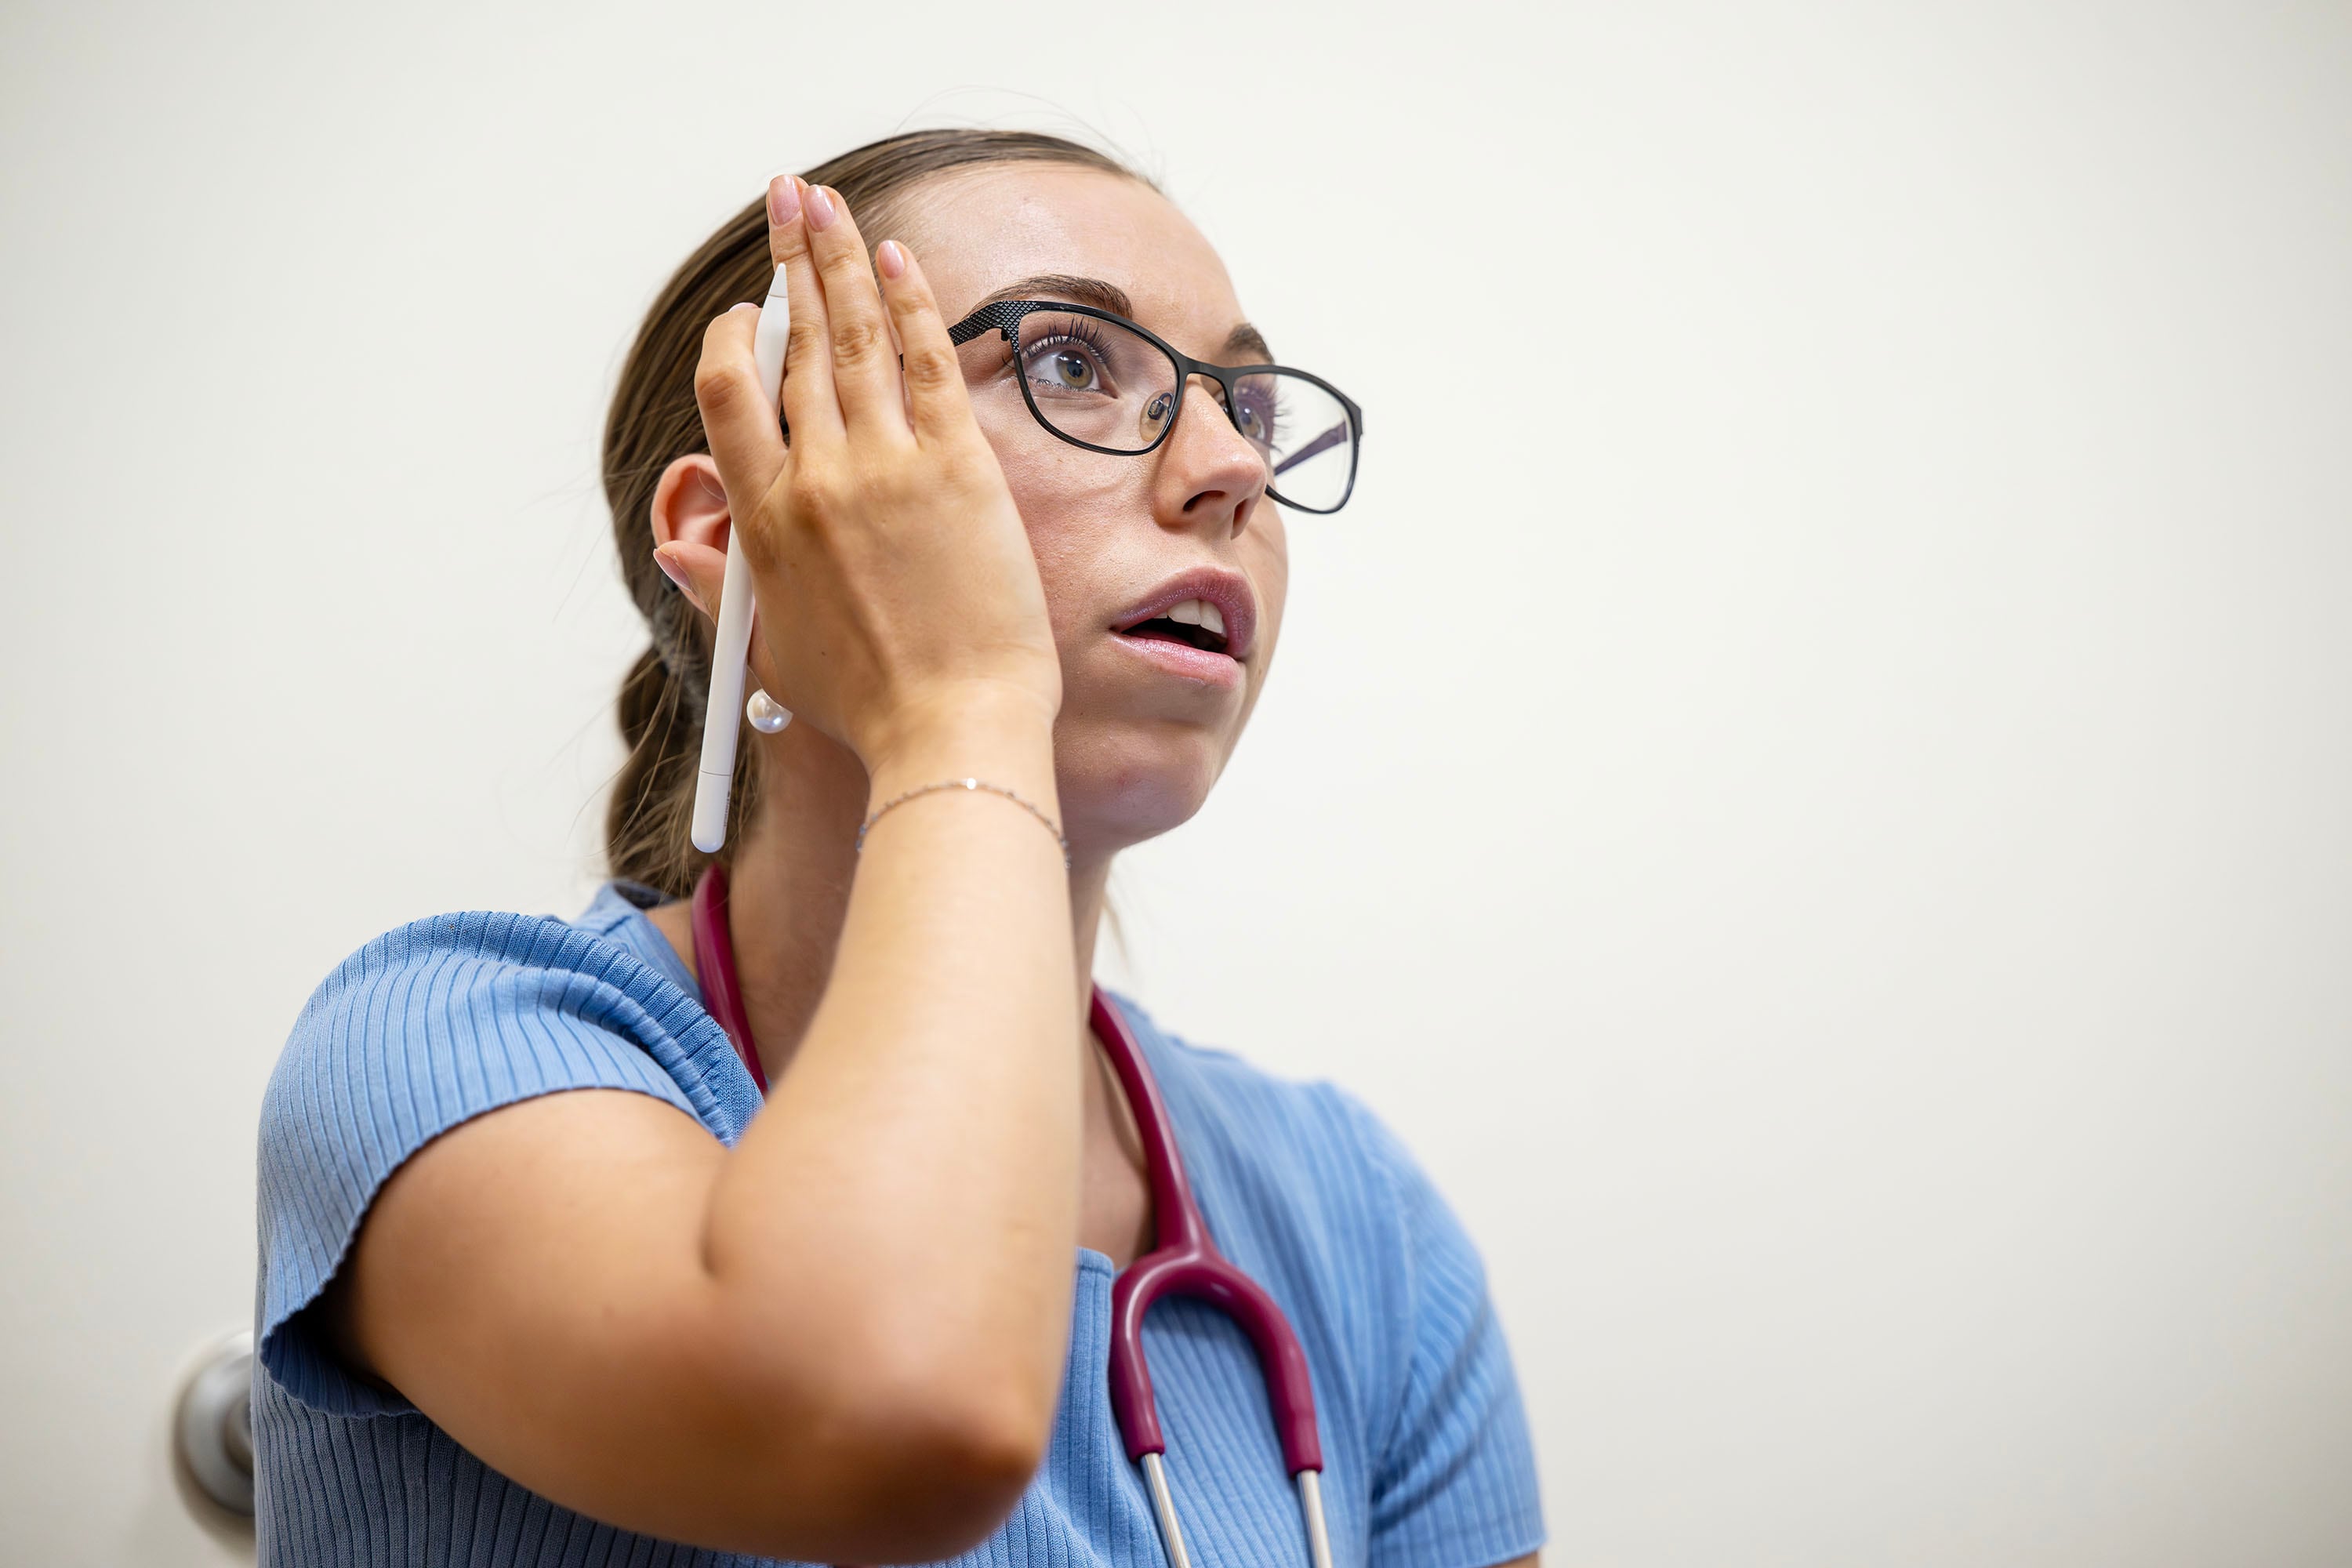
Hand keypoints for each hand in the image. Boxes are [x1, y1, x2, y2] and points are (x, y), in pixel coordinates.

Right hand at [664, 175, 1061, 773]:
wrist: (953, 730)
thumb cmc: (870, 707)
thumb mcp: (774, 651)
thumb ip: (722, 589)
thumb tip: (675, 553)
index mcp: (765, 521)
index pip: (729, 397)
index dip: (736, 341)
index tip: (751, 312)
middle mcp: (818, 481)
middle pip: (792, 347)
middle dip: (786, 261)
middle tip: (785, 196)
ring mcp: (887, 469)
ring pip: (851, 338)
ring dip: (835, 255)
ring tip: (823, 198)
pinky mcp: (956, 470)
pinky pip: (927, 363)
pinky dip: (909, 302)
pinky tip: (893, 254)